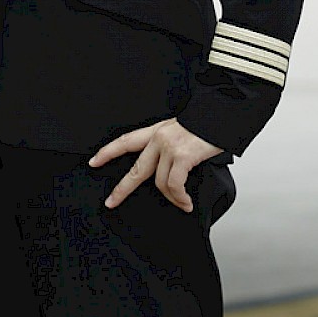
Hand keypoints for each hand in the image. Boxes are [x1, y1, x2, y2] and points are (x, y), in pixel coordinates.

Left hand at [89, 117, 222, 212]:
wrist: (223, 112)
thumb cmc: (207, 124)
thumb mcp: (181, 131)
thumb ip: (170, 147)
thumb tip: (168, 170)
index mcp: (157, 130)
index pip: (126, 140)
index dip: (108, 151)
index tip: (94, 161)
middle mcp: (159, 138)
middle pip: (136, 169)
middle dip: (121, 189)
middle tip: (111, 201)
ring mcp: (170, 147)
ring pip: (160, 183)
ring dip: (172, 199)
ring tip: (182, 203)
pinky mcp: (182, 156)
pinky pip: (175, 185)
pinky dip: (180, 198)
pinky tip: (186, 202)